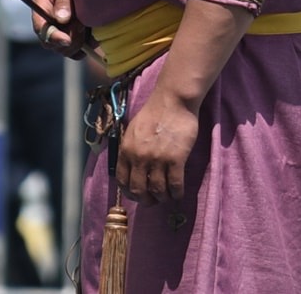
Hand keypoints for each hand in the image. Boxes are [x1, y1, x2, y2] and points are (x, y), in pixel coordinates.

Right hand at [32, 0, 88, 58]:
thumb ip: (64, 0)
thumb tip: (61, 19)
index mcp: (40, 9)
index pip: (41, 30)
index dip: (53, 37)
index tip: (67, 40)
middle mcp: (47, 24)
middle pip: (53, 45)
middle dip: (69, 39)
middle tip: (82, 25)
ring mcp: (60, 32)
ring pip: (67, 50)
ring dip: (79, 42)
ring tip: (86, 25)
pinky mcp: (73, 38)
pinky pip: (78, 52)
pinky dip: (87, 46)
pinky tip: (92, 34)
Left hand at [117, 86, 199, 205]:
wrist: (173, 101)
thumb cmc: (154, 113)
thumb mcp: (133, 130)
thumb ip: (130, 149)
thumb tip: (130, 167)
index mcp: (127, 150)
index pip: (122, 181)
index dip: (129, 192)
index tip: (137, 194)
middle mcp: (139, 158)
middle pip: (139, 190)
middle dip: (146, 200)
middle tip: (153, 200)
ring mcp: (158, 159)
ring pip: (158, 190)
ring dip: (162, 197)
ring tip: (166, 196)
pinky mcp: (176, 159)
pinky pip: (175, 185)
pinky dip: (176, 193)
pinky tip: (178, 193)